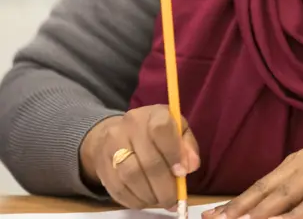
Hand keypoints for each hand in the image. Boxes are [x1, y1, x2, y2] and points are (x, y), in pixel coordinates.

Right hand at [79, 104, 199, 208]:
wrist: (116, 133)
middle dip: (164, 186)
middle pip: (147, 160)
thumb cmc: (156, 134)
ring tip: (160, 200)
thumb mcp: (178, 130)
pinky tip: (145, 200)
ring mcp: (112, 145)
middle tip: (173, 199)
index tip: (182, 173)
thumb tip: (190, 167)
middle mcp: (129, 126)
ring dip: (149, 195)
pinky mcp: (101, 165)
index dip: (173, 154)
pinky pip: (117, 188)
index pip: (161, 129)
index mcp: (153, 114)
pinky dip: (134, 199)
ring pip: (130, 176)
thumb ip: (187, 146)